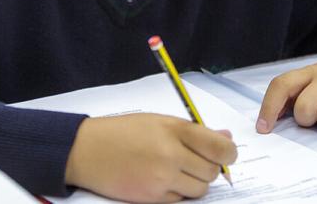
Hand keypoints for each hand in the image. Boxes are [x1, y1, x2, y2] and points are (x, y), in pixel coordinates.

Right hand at [65, 113, 236, 202]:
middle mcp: (171, 154)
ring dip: (195, 182)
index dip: (229, 152)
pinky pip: (181, 200)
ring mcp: (162, 179)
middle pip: (212, 171)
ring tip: (177, 170)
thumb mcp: (159, 121)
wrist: (88, 150)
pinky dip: (178, 193)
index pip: (219, 147)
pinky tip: (163, 179)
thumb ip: (194, 131)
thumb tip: (225, 138)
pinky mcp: (153, 198)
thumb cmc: (123, 131)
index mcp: (174, 129)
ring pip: (200, 189)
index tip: (226, 153)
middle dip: (210, 167)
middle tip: (194, 160)